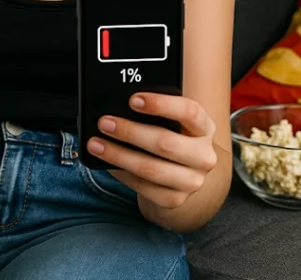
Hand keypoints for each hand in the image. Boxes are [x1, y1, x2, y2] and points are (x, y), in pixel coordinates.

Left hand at [87, 93, 218, 209]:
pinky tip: (108, 164)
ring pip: (150, 168)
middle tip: (105, 123)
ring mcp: (192, 181)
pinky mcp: (175, 199)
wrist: (186, 176)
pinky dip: (121, 174)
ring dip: (118, 155)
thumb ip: (158, 114)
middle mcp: (204, 156)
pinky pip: (143, 187)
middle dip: (130, 132)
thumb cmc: (175, 139)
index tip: (133, 100)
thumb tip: (122, 106)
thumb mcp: (176, 124)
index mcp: (205, 128)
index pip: (189, 111)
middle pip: (165, 143)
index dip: (161, 104)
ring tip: (96, 144)